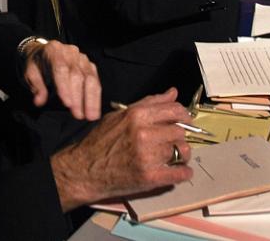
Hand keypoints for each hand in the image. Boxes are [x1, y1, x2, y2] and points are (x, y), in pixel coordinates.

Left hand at [23, 40, 100, 120]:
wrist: (44, 50)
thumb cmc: (37, 63)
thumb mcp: (30, 72)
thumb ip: (37, 86)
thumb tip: (39, 101)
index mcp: (53, 51)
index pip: (60, 69)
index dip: (64, 87)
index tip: (67, 104)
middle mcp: (70, 52)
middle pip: (77, 74)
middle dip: (78, 97)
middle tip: (78, 115)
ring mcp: (82, 58)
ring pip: (90, 78)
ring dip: (91, 98)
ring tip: (91, 116)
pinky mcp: (89, 64)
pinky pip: (95, 80)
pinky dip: (96, 95)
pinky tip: (95, 108)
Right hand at [51, 88, 192, 211]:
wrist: (85, 169)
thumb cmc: (101, 141)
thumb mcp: (120, 115)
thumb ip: (148, 103)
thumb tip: (172, 93)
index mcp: (136, 115)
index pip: (174, 110)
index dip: (184, 115)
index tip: (184, 120)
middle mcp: (143, 134)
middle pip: (180, 131)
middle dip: (179, 136)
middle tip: (173, 140)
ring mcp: (147, 156)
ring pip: (181, 151)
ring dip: (180, 154)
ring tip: (172, 156)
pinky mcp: (150, 177)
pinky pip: (180, 173)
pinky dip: (183, 172)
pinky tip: (177, 170)